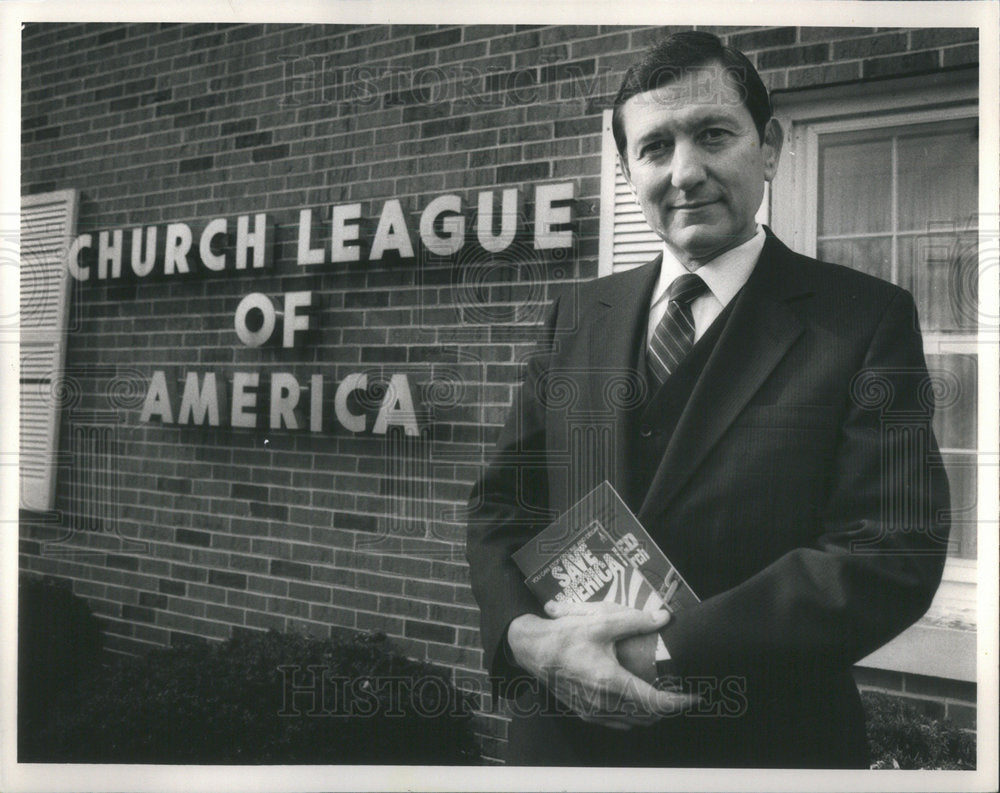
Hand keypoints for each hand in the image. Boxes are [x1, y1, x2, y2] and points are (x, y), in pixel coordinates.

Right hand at [506, 601, 699, 729]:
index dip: (679, 702)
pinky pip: (618, 723)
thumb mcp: (600, 622)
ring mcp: (593, 712)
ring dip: (652, 714)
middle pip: (648, 717)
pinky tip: (636, 702)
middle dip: (669, 708)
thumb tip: (664, 617)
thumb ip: (634, 620)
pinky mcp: (585, 713)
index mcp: (610, 682)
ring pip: (634, 723)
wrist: (532, 650)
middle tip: (682, 693)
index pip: (655, 702)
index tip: (695, 696)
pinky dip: (634, 717)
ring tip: (664, 698)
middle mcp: (604, 703)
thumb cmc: (564, 635)